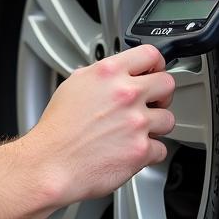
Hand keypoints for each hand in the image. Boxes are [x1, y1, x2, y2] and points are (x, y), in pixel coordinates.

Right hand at [22, 44, 175, 208]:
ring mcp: (137, 122)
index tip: (154, 72)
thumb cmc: (56, 130)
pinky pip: (160, 149)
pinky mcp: (142, 150)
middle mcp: (126, 94)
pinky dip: (148, 153)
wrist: (50, 164)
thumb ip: (99, 76)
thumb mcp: (72, 86)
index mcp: (108, 73)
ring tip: (134, 132)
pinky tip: (129, 151)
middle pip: (167, 84)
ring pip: (168, 119)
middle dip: (160, 95)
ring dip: (155, 127)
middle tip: (150, 104)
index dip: (155, 64)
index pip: (149, 54)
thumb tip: (113, 75)